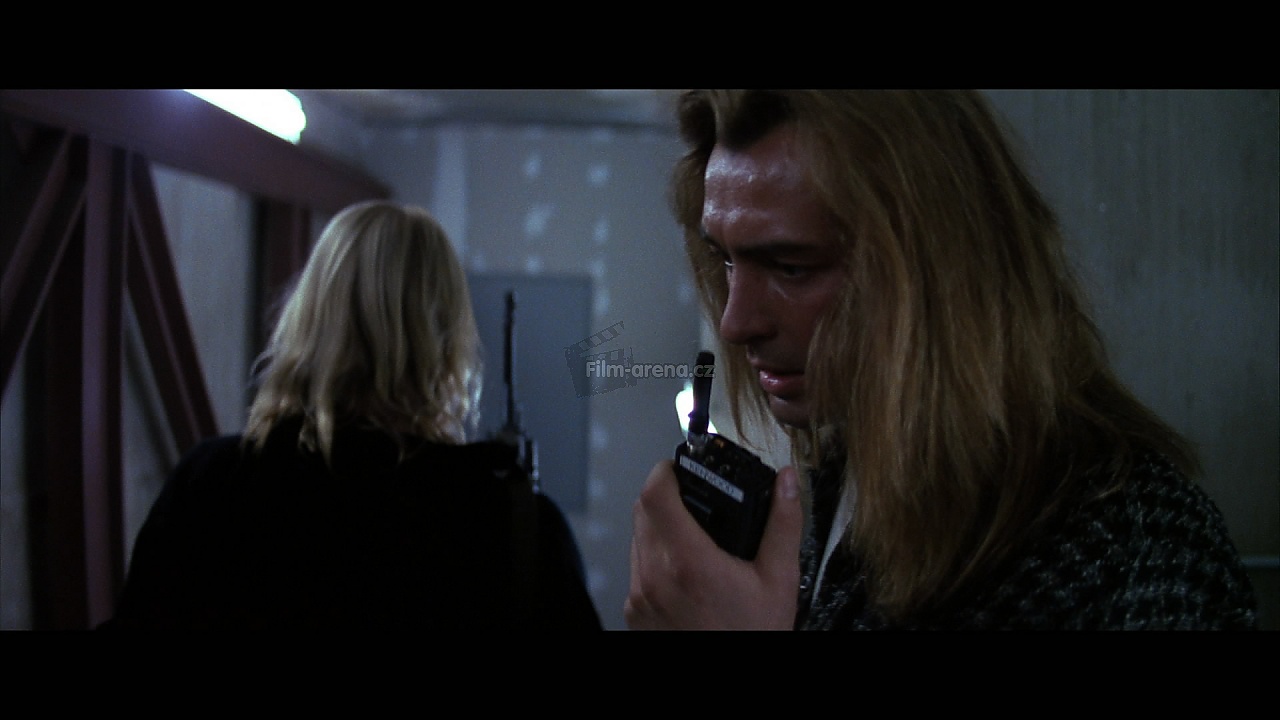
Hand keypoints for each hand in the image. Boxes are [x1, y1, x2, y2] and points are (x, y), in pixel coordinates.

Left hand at [624, 460, 802, 629]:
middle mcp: (655, 578)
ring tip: (692, 534)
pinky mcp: (634, 613)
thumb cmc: (753, 637)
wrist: (732, 689)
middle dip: (664, 495)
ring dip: (657, 526)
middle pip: (642, 511)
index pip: (655, 494)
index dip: (664, 471)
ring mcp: (640, 597)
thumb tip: (786, 483)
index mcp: (689, 563)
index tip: (679, 468)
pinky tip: (684, 569)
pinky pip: (636, 568)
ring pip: (636, 538)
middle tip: (693, 497)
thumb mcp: (779, 580)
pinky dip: (654, 556)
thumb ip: (782, 525)